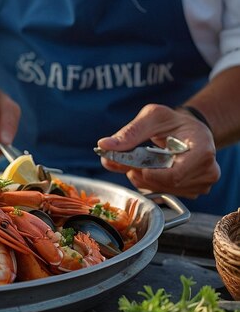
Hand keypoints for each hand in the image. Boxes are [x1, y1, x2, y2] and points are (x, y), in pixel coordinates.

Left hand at [97, 104, 219, 197]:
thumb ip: (129, 132)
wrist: (189, 130)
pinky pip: (165, 194)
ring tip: (142, 163)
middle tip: (132, 162)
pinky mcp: (193, 191)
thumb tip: (104, 145)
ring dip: (145, 180)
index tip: (134, 167)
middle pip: (167, 185)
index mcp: (203, 151)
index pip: (175, 175)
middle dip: (143, 175)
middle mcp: (208, 171)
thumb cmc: (173, 122)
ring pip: (164, 191)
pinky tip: (151, 170)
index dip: (151, 175)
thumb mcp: (152, 118)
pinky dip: (151, 184)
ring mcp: (202, 184)